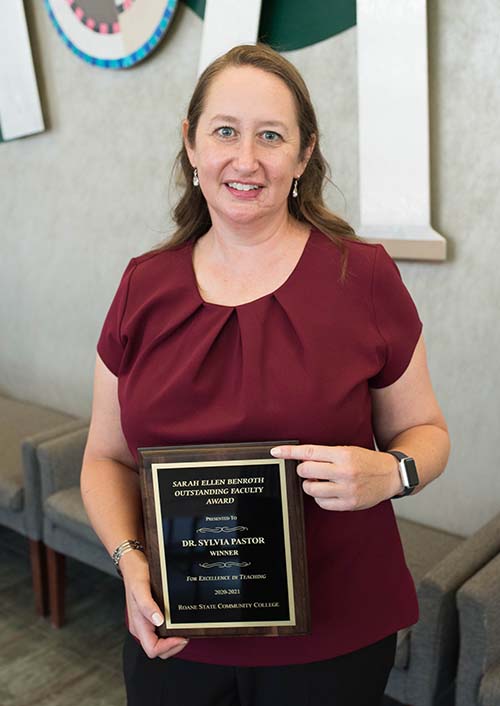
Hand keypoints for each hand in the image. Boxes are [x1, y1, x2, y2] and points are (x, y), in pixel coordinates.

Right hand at [119, 550, 188, 658]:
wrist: (133, 563)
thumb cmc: (136, 575)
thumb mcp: (140, 588)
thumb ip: (147, 605)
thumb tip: (158, 621)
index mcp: (138, 625)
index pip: (152, 649)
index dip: (167, 647)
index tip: (181, 637)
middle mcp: (142, 627)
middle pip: (158, 649)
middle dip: (173, 646)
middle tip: (186, 634)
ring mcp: (146, 622)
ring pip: (160, 642)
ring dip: (173, 640)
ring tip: (184, 629)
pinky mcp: (151, 616)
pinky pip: (161, 631)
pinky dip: (171, 631)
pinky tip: (178, 621)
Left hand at [270, 444, 401, 510]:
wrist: (391, 476)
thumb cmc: (366, 461)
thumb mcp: (347, 450)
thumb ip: (325, 455)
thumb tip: (300, 460)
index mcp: (343, 454)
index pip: (309, 452)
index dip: (289, 452)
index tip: (276, 452)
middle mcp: (345, 472)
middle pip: (306, 471)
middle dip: (303, 470)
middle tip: (311, 469)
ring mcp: (347, 489)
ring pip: (311, 489)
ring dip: (310, 485)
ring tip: (320, 481)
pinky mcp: (349, 504)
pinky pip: (321, 503)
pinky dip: (320, 497)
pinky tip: (329, 491)